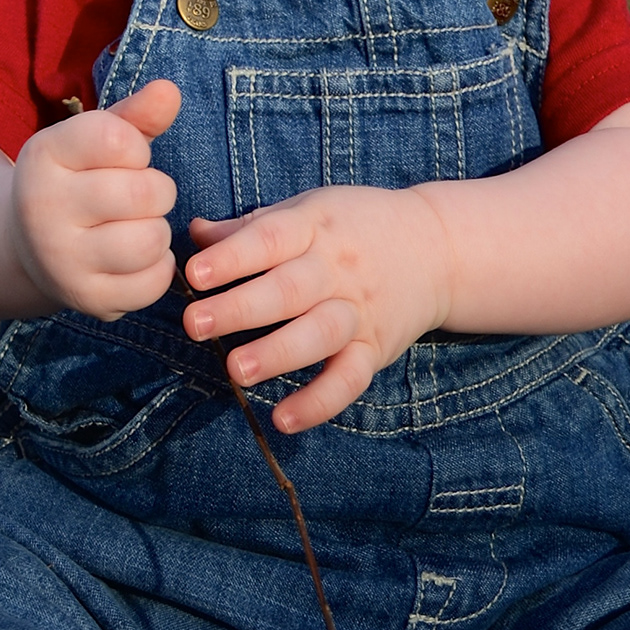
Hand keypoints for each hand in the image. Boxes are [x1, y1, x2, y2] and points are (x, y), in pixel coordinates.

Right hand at [10, 79, 181, 319]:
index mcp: (43, 156)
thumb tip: (170, 91)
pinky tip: (137, 257)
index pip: (118, 140)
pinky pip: (152, 283)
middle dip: (157, 190)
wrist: (29, 245)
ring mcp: (62, 259)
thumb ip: (135, 114)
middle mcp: (44, 208)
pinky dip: (158, 267)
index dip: (136, 147)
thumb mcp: (94, 139)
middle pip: (143, 194)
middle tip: (141, 194)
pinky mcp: (85, 298)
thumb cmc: (77, 178)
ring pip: (150, 240)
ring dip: (158, 230)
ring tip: (140, 224)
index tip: (123, 156)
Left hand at [182, 184, 456, 431]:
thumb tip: (195, 234)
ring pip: (318, 334)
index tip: (194, 273)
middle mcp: (337, 268)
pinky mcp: (375, 349)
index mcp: (315, 226)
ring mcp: (359, 310)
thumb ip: (251, 226)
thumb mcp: (307, 210)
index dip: (232, 256)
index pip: (270, 238)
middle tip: (195, 325)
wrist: (435, 247)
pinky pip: (348, 380)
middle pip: (288, 290)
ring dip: (277, 354)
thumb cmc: (353, 226)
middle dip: (240, 308)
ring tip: (236, 370)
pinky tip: (283, 420)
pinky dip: (318, 403)